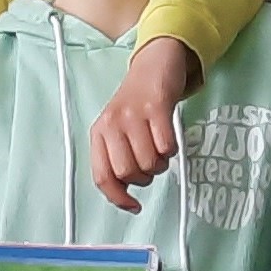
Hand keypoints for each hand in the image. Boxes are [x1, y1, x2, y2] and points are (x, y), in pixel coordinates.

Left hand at [91, 36, 199, 211]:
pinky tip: (168, 138)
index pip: (102, 176)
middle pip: (127, 173)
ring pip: (148, 162)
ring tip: (159, 149)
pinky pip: (166, 145)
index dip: (118, 197)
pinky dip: (172, 149)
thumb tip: (123, 194)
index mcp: (99, 133)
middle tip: (149, 165)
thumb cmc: (136, 103)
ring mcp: (133, 115)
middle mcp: (112, 124)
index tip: (133, 205)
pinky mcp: (156, 106)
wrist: (154, 64)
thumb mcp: (117, 129)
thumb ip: (115, 158)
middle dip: (144, 177)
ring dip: (160, 163)